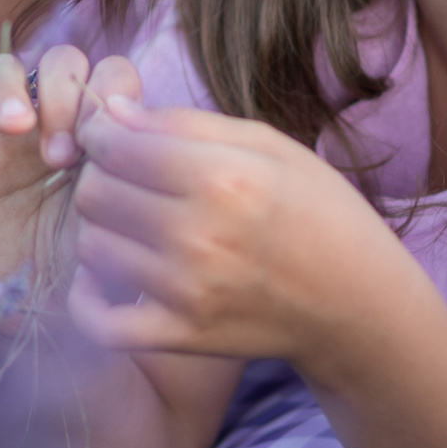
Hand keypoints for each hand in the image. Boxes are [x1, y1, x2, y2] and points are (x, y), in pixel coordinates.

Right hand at [0, 46, 125, 300]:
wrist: (48, 315)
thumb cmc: (95, 264)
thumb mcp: (124, 224)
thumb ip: (134, 181)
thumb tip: (141, 136)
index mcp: (101, 130)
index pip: (110, 74)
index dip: (107, 96)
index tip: (104, 149)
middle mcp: (53, 123)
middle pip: (58, 62)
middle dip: (63, 92)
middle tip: (61, 154)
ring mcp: (3, 142)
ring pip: (0, 72)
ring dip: (7, 89)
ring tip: (14, 127)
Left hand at [67, 93, 405, 370]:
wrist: (358, 305)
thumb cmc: (318, 212)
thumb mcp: (270, 146)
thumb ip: (186, 123)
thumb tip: (112, 110)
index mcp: (223, 178)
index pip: (115, 146)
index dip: (101, 133)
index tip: (112, 135)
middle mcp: (200, 236)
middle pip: (94, 193)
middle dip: (99, 177)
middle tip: (125, 179)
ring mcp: (188, 293)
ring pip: (91, 247)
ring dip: (101, 230)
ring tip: (132, 224)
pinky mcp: (182, 337)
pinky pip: (98, 321)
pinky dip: (88, 299)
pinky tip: (105, 279)